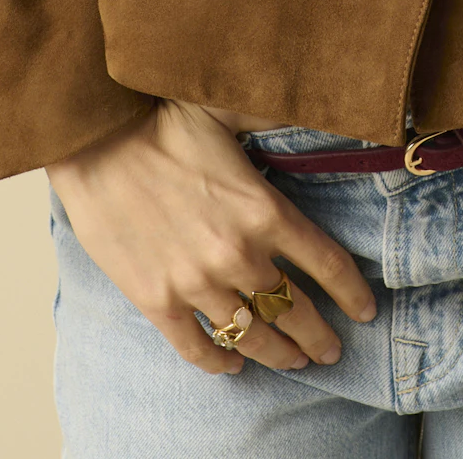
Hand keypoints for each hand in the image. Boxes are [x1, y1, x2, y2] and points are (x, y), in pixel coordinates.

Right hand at [46, 99, 377, 374]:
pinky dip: (219, 361)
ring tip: (293, 360)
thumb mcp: (231, 111)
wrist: (96, 141)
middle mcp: (237, 254)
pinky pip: (197, 347)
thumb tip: (314, 100)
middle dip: (318, 335)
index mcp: (263, 209)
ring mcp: (196, 283)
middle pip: (294, 310)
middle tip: (330, 350)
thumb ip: (274, 117)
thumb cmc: (163, 120)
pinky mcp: (157, 300)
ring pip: (252, 335)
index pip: (327, 263)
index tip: (366, 309)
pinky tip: (233, 363)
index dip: (352, 292)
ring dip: (277, 353)